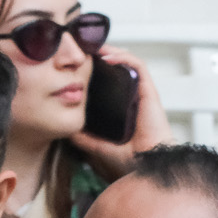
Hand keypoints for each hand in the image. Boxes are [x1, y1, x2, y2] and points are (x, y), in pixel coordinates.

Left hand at [68, 47, 173, 176]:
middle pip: (119, 71)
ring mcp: (143, 96)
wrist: (150, 171)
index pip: (111, 85)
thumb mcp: (100, 149)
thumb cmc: (134, 164)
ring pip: (128, 64)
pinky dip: (124, 57)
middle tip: (81, 50)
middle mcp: (135, 101)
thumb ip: (85, 139)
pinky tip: (107, 56)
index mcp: (125, 113)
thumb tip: (68, 131)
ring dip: (110, 51)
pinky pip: (139, 67)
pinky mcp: (150, 93)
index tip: (77, 65)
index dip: (96, 72)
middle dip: (101, 58)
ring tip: (90, 47)